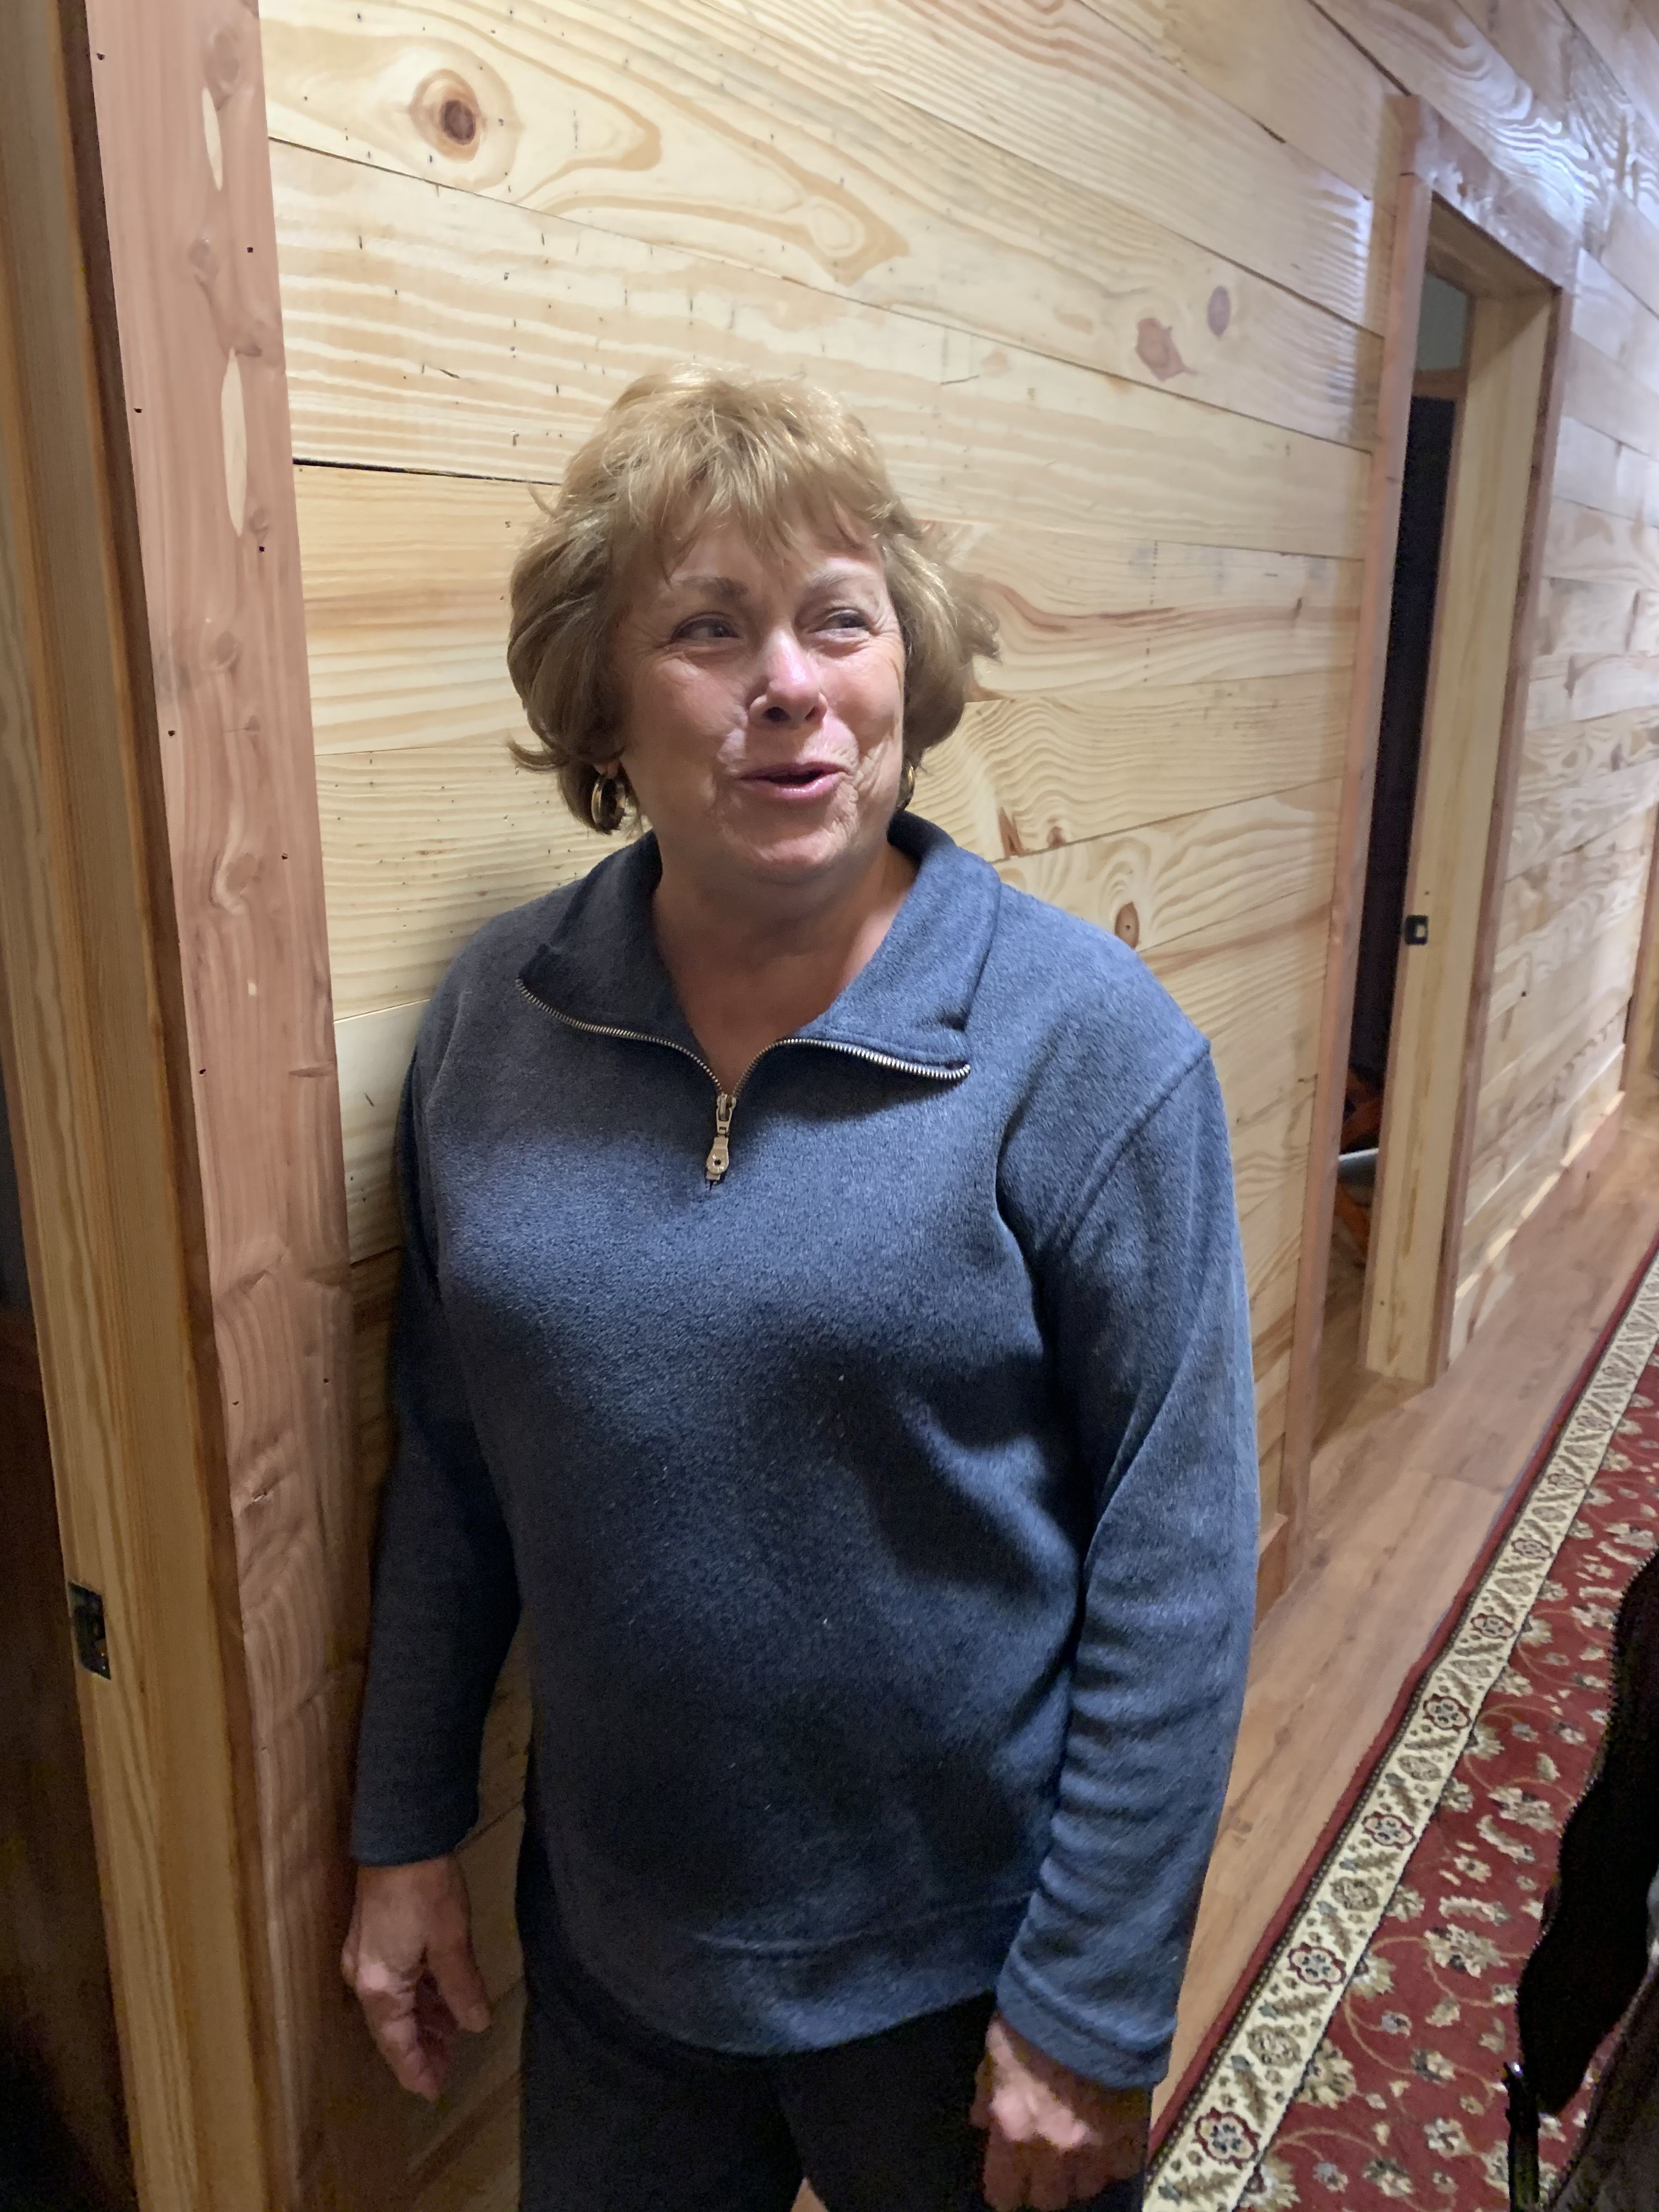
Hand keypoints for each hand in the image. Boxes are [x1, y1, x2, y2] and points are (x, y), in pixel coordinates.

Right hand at [341, 1855, 491, 2099]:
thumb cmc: (425, 1888)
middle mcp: (363, 1978)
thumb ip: (461, 1988)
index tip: (434, 2092)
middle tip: (448, 2064)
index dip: (417, 2070)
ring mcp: (362, 1958)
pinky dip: (415, 1995)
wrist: (399, 1836)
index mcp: (380, 1987)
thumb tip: (475, 2025)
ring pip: (393, 2004)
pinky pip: (392, 1982)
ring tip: (451, 2031)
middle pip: (392, 2028)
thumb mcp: (452, 1941)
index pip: (398, 2045)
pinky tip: (438, 1995)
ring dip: (420, 2019)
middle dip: (420, 2047)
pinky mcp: (370, 1937)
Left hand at [970, 2012, 1149, 2210]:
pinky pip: (1122, 2168)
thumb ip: (986, 2092)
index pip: (1004, 2195)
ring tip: (1078, 2146)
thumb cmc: (1033, 2019)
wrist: (1089, 1997)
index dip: (1006, 2187)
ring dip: (1080, 2172)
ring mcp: (1096, 2147)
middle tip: (1044, 2159)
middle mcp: (1054, 2150)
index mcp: (1014, 2129)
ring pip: (1086, 2189)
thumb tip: (981, 2122)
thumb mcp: (995, 2051)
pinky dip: (1115, 2157)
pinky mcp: (1130, 2134)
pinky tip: (1108, 2135)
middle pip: (1048, 2201)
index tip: (1008, 2175)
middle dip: (1044, 2183)